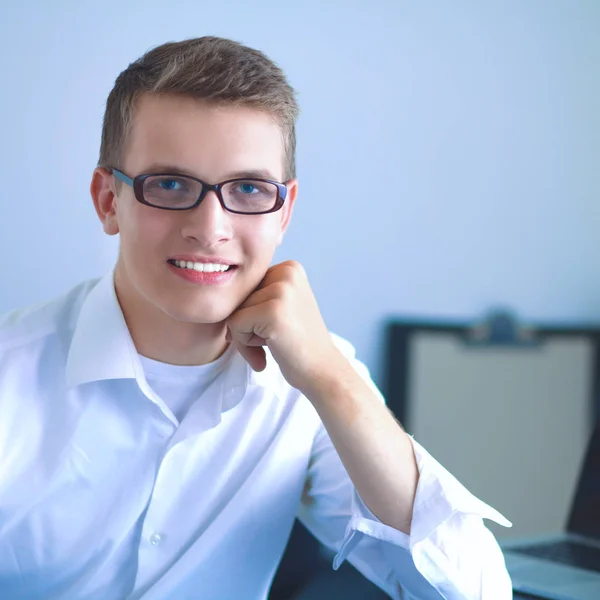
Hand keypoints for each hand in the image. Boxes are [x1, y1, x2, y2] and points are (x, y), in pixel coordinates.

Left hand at [225, 260, 340, 393]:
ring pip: (234, 311)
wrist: (322, 370)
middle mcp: (287, 272)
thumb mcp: (281, 306)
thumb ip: (255, 295)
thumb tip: (216, 294)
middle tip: (271, 340)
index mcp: (290, 267)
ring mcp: (282, 291)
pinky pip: (234, 325)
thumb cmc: (296, 342)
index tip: (272, 327)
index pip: (246, 286)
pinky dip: (245, 344)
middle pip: (238, 297)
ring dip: (245, 335)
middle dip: (246, 325)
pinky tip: (270, 347)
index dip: (251, 312)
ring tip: (273, 343)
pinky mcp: (273, 311)